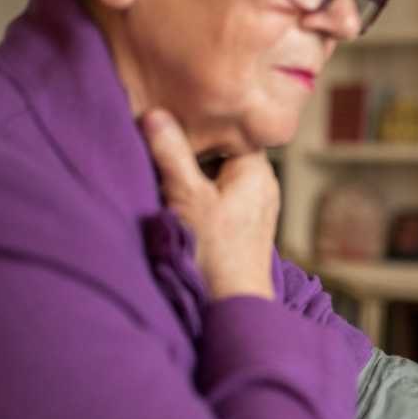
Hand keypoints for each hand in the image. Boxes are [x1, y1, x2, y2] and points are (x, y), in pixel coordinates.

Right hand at [140, 109, 277, 300]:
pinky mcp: (244, 226)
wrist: (232, 306)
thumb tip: (154, 113)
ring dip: (194, 176)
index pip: (229, 129)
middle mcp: (263, 184)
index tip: (170, 122)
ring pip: (219, 176)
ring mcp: (255, 206)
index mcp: (257, 169)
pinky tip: (179, 203)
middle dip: (194, 151)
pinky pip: (220, 197)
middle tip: (161, 149)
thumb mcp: (186, 196)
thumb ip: (171, 153)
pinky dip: (200, 196)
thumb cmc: (214, 253)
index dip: (199, 124)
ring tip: (166, 177)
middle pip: (222, 152)